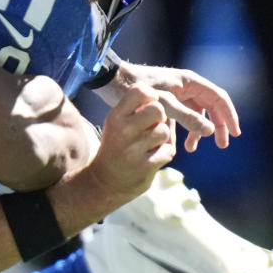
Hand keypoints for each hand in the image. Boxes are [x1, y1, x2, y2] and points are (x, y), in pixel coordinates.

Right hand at [88, 85, 174, 208]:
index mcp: (115, 116)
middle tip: (152, 126)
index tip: (148, 106)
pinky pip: (168, 151)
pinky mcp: (145, 167)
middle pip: (158, 109)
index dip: (151, 96)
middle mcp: (123, 130)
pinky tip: (151, 157)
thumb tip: (160, 96)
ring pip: (164, 131)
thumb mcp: (118, 123)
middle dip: (160, 117)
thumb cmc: (117, 145)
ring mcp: (133, 150)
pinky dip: (163, 154)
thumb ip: (136, 109)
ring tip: (149, 144)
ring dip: (162, 138)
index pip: (140, 91)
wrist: (105, 181)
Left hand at [105, 62, 239, 152]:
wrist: (111, 82)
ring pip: (194, 114)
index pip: (218, 98)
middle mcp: (185, 86)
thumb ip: (187, 118)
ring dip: (196, 131)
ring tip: (192, 149)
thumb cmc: (139, 90)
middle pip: (210, 107)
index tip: (235, 134)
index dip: (229, 116)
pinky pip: (178, 118)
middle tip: (222, 145)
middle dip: (217, 126)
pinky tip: (173, 147)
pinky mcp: (163, 102)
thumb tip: (211, 131)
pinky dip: (179, 131)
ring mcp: (175, 93)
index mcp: (190, 82)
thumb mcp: (164, 105)